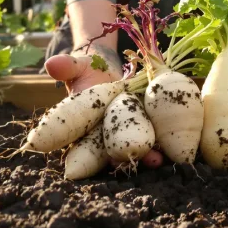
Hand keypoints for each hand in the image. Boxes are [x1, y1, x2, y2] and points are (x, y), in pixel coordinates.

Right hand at [44, 54, 163, 168]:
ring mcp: (129, 130)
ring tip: (158, 160)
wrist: (112, 66)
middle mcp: (108, 134)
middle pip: (116, 151)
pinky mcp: (147, 123)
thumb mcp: (79, 65)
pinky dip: (164, 141)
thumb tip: (51, 64)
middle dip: (127, 159)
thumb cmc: (90, 68)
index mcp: (87, 128)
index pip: (90, 145)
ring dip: (148, 156)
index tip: (109, 161)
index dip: (97, 155)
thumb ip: (68, 67)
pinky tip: (176, 147)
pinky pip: (156, 135)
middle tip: (138, 163)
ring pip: (137, 147)